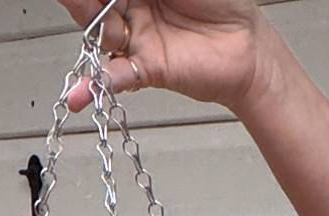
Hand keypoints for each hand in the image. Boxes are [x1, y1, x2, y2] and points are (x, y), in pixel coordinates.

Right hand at [54, 0, 270, 116]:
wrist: (249, 46)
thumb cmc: (222, 2)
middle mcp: (134, 6)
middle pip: (93, 4)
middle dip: (84, 3)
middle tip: (85, 1)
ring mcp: (138, 38)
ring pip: (100, 32)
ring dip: (94, 26)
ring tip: (103, 21)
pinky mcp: (146, 69)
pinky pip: (114, 76)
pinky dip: (95, 85)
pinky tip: (79, 93)